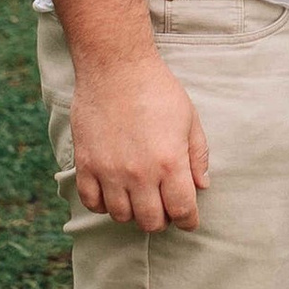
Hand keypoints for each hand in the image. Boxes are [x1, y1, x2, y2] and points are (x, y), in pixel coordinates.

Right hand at [69, 50, 211, 232]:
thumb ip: (198, 156)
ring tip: (139, 197)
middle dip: (162, 219)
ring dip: (133, 212)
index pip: (182, 211)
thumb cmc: (157, 90)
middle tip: (164, 206)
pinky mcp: (86, 164)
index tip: (188, 218)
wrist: (116, 67)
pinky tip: (113, 192)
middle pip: (151, 222)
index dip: (188, 220)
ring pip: (121, 216)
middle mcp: (139, 173)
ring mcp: (109, 171)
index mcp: (170, 162)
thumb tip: (203, 186)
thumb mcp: (190, 119)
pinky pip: (91, 202)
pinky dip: (103, 204)